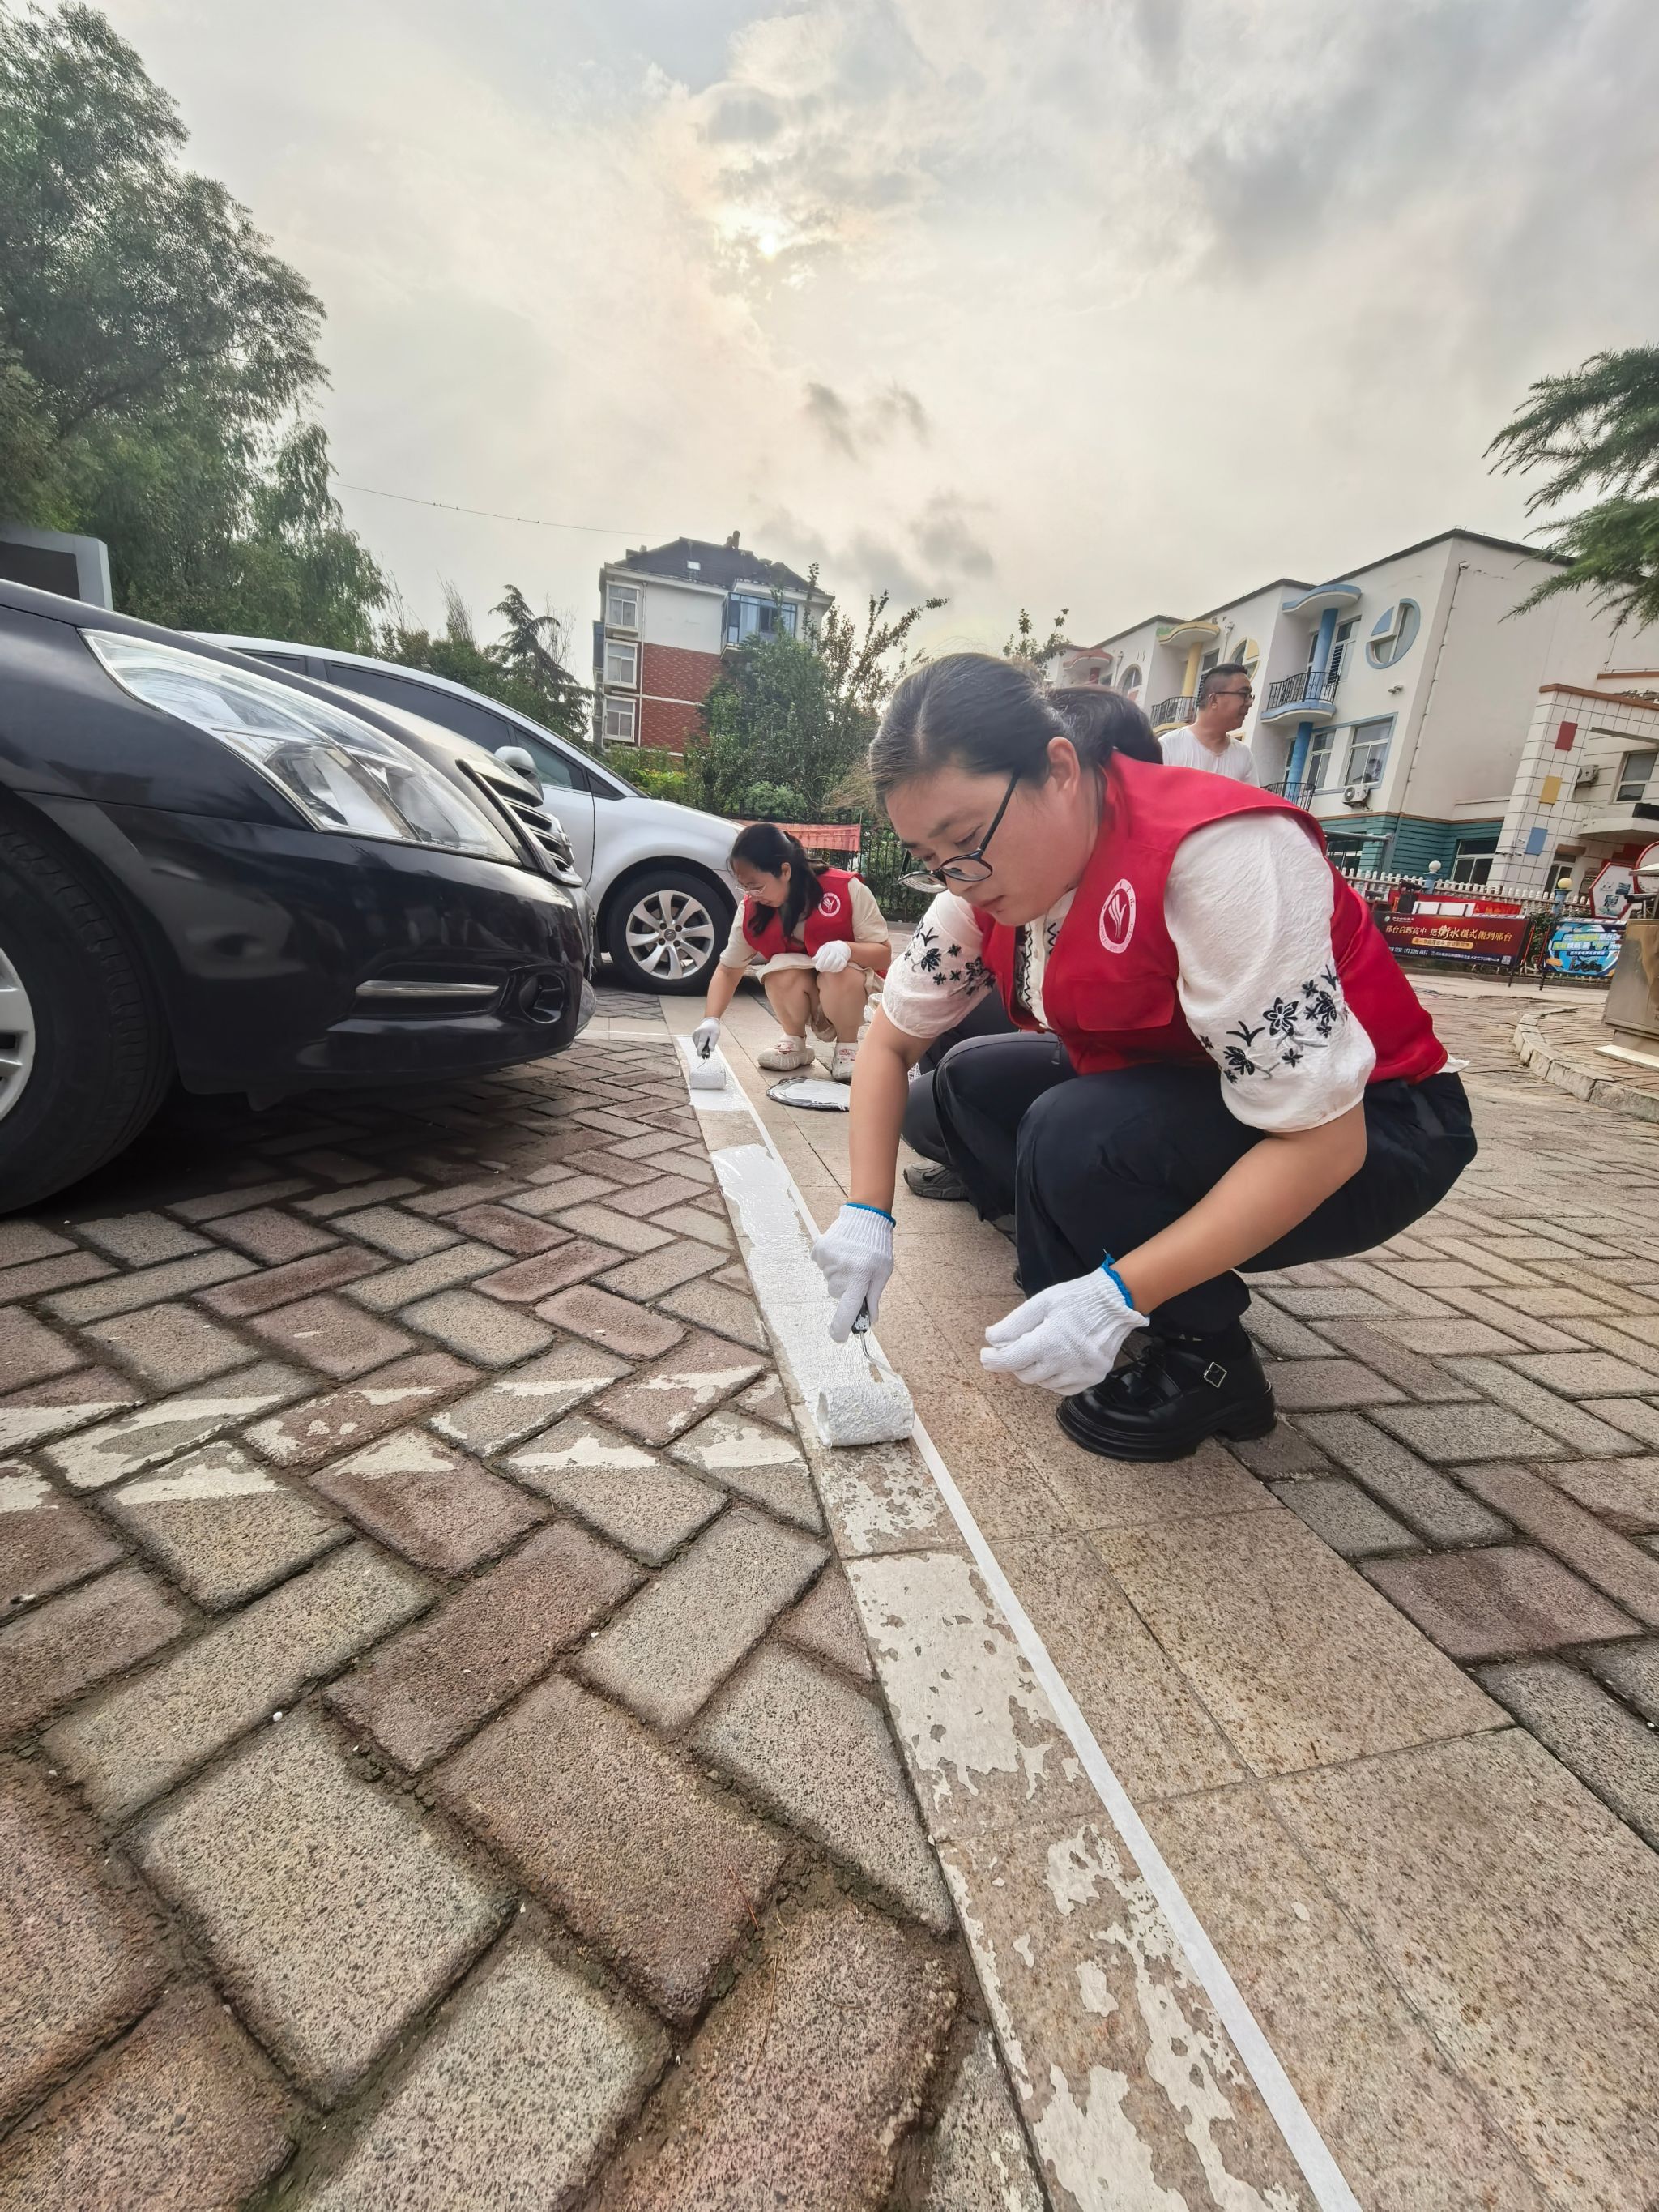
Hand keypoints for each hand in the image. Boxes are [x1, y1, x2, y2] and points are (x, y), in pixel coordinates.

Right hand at [690, 1017, 720, 1057]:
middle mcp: (698, 1032)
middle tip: (706, 1051)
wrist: (709, 1022)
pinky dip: (699, 1044)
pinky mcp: (693, 1035)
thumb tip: (711, 1050)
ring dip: (701, 1046)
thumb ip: (713, 1042)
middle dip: (702, 1049)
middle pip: (699, 1045)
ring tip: (706, 1041)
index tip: (699, 1055)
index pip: (701, 1042)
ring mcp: (694, 1033)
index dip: (700, 1049)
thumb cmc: (713, 1029)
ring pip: (697, 1044)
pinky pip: (696, 1043)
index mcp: (704, 1032)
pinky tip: (703, 1040)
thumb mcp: (716, 1034)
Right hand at [811, 1203, 894, 1341]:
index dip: (841, 1328)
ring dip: (838, 1274)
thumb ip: (873, 1297)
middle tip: (856, 1272)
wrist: (866, 1216)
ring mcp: (829, 1260)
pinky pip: (821, 1266)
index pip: (848, 1310)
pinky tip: (840, 1251)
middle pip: (836, 1294)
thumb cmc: (877, 1248)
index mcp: (861, 1278)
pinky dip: (829, 1263)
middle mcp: (843, 1271)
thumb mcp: (883, 1273)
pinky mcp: (820, 1250)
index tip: (839, 1337)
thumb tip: (869, 1320)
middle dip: (845, 1289)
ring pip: (829, 1280)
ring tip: (850, 1258)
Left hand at [813, 939, 851, 974]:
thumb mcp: (822, 949)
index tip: (817, 967)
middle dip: (824, 967)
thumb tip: (813, 960)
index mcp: (829, 947)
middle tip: (820, 969)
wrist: (841, 947)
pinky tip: (831, 969)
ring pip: (835, 964)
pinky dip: (835, 969)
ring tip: (826, 970)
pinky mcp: (844, 961)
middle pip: (830, 960)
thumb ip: (818, 955)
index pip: (824, 955)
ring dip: (829, 969)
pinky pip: (840, 967)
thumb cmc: (829, 950)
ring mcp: (840, 956)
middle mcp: (835, 951)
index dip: (820, 962)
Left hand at [980, 1265, 1147, 1394]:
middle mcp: (1067, 1362)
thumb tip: (992, 1339)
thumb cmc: (1076, 1298)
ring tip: (1041, 1349)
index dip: (993, 1360)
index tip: (985, 1356)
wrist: (1116, 1302)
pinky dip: (1053, 1378)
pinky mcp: (1094, 1377)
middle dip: (1015, 1363)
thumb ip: (1014, 1324)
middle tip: (1015, 1348)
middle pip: (1026, 1375)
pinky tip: (1056, 1361)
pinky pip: (1063, 1388)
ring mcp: (1082, 1373)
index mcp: (1050, 1341)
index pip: (1012, 1360)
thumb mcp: (1041, 1302)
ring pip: (1044, 1383)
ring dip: (1035, 1370)